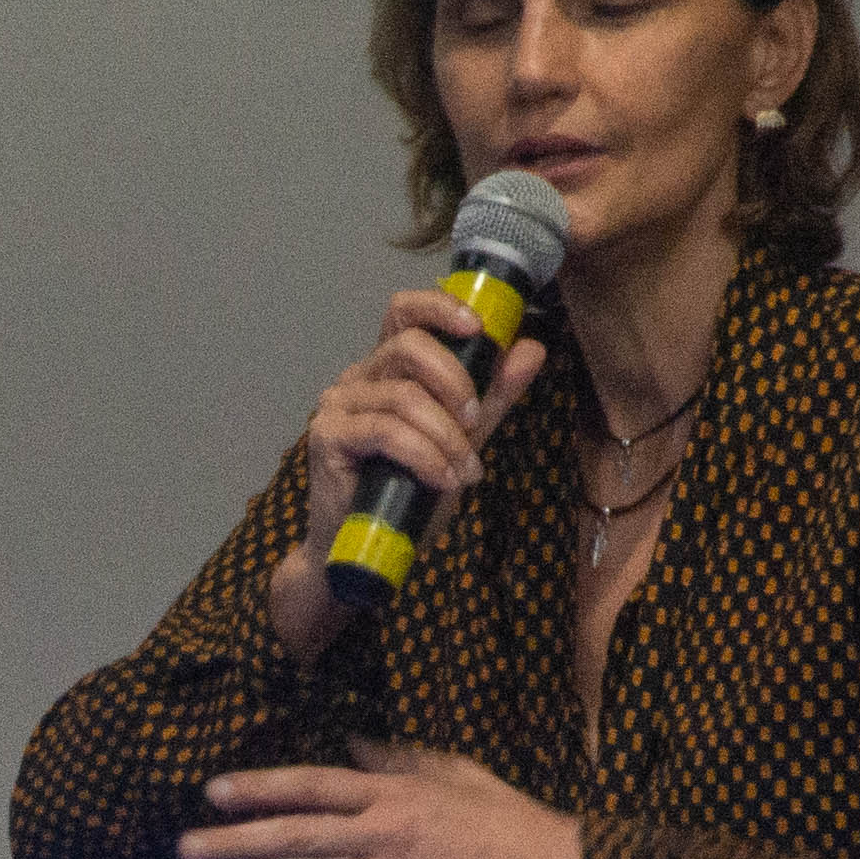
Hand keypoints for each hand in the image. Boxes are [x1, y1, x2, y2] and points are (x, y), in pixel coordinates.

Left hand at [179, 741, 587, 858]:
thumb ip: (394, 759)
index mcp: (393, 795)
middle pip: (295, 838)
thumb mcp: (450, 771)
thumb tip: (348, 747)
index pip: (312, 786)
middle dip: (236, 844)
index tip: (215, 792)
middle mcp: (384, 838)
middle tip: (187, 849)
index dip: (260, 788)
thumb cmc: (502, 818)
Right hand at [260, 292, 552, 654]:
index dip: (439, 307)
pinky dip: (424, 456)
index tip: (477, 328)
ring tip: (463, 471)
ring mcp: (338, 405)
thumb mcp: (462, 441)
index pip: (405, 312)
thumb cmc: (407, 495)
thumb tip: (531, 349)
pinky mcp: (327, 436)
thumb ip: (492, 396)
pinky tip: (442, 480)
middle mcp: (359, 377)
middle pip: (407, 344)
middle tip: (474, 420)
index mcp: (388, 368)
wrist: (366, 551)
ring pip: (404, 396)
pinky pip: (386, 432)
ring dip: (446, 436)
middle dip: (455, 380)